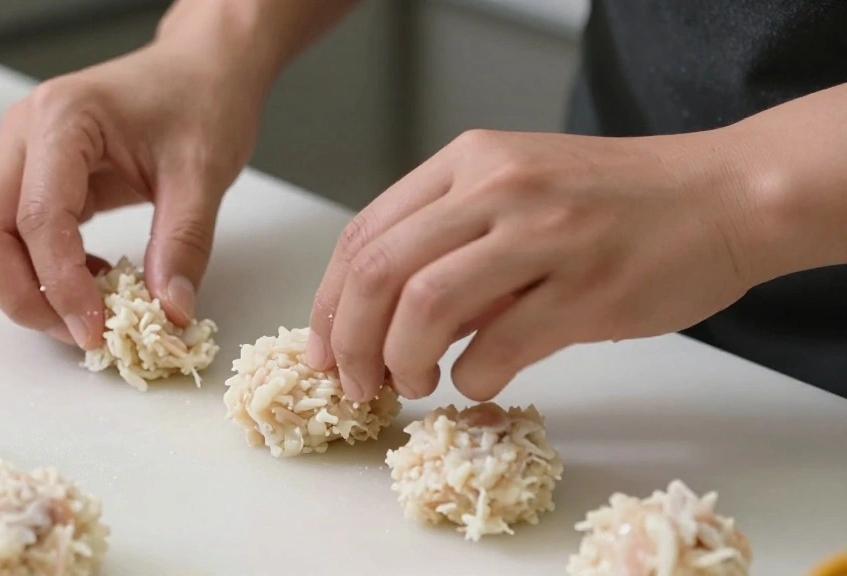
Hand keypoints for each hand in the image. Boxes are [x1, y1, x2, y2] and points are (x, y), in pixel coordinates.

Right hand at [0, 37, 261, 348]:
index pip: (37, 218)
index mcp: (61, 120)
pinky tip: (94, 281)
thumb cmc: (202, 101)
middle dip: (24, 296)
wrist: (203, 69)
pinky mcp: (37, 175)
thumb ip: (183, 244)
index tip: (97, 331)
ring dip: (28, 288)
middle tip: (81, 334)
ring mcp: (24, 154)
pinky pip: (18, 234)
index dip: (61, 285)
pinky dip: (46, 271)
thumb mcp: (203, 174)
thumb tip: (170, 312)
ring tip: (90, 314)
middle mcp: (25, 133)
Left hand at [306, 128, 759, 401]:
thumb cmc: (617, 200)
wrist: (723, 196)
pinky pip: (498, 347)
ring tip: (413, 382)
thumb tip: (390, 319)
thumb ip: (452, 245)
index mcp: (470, 161)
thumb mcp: (519, 192)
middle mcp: (499, 187)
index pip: (366, 233)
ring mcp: (544, 235)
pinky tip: (476, 380)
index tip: (325, 348)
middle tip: (356, 383)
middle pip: (381, 271)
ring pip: (425, 305)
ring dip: (402, 360)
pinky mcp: (588, 290)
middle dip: (350, 340)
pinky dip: (471, 377)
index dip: (330, 301)